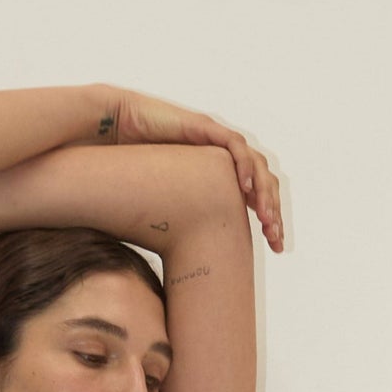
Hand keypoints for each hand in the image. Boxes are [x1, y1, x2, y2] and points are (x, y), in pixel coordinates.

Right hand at [106, 91, 282, 249]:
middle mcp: (224, 158)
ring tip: (267, 219)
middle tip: (275, 240)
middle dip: (273, 212)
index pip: (257, 197)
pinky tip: (248, 189)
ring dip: (265, 193)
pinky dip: (245, 166)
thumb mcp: (169, 207)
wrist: (116, 132)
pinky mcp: (205, 128)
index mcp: (222, 175)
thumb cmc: (135, 171)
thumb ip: (187, 224)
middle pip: (264, 183)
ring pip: (257, 165)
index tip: (275, 248)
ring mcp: (217, 140)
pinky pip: (235, 145)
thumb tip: (193, 264)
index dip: (269, 220)